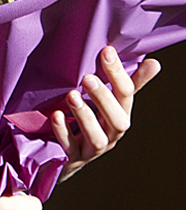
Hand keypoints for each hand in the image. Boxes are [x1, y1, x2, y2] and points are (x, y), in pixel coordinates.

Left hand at [52, 45, 159, 180]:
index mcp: (121, 115)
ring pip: (97, 138)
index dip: (118, 74)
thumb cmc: (93, 120)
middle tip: (87, 78)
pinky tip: (55, 115)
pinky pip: (70, 148)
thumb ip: (128, 83)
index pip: (126, 95)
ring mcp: (93, 148)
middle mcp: (111, 133)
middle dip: (104, 99)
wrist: (67, 154)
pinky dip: (63, 132)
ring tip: (71, 96)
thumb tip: (154, 63)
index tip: (106, 51)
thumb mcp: (110, 101)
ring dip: (85, 116)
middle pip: (117, 120)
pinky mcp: (74, 158)